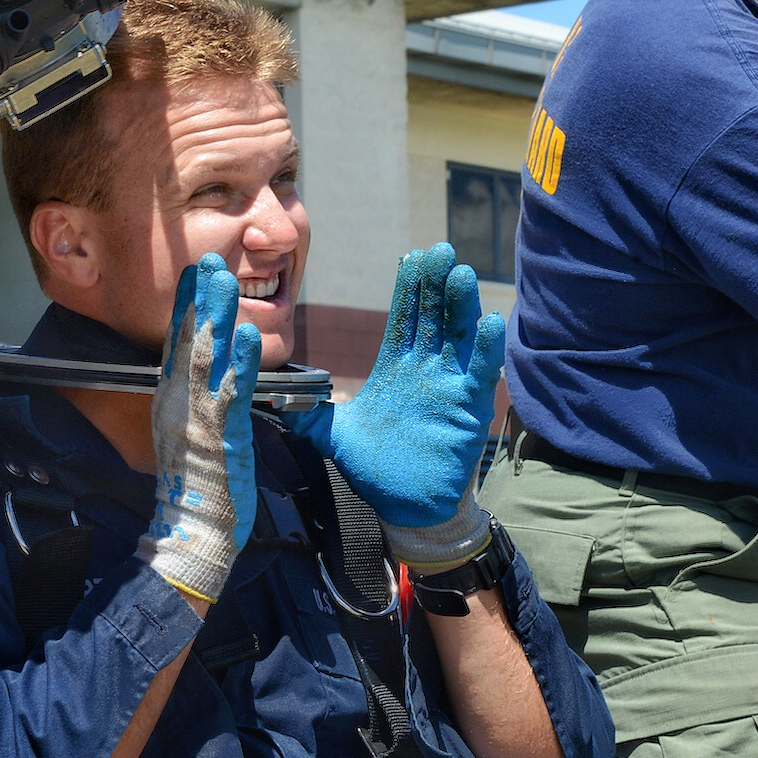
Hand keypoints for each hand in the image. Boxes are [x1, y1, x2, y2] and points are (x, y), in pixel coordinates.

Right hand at [137, 254, 261, 603]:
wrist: (192, 533)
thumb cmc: (198, 488)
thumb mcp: (191, 434)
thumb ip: (197, 402)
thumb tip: (209, 379)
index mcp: (172, 400)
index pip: (177, 343)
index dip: (186, 306)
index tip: (194, 272)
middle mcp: (178, 401)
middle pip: (188, 339)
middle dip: (199, 297)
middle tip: (208, 259)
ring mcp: (198, 415)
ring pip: (207, 355)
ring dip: (217, 314)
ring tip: (223, 277)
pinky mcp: (221, 435)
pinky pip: (232, 391)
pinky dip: (242, 362)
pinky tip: (250, 335)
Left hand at [286, 243, 503, 569]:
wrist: (406, 508)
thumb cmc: (375, 468)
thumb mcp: (332, 436)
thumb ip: (306, 413)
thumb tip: (269, 397)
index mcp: (395, 369)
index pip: (403, 318)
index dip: (408, 288)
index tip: (411, 256)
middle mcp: (425, 371)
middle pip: (432, 317)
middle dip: (435, 284)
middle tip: (439, 250)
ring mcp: (449, 387)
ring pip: (456, 336)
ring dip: (459, 305)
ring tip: (459, 273)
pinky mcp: (468, 409)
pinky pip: (479, 373)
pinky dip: (485, 347)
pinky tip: (488, 320)